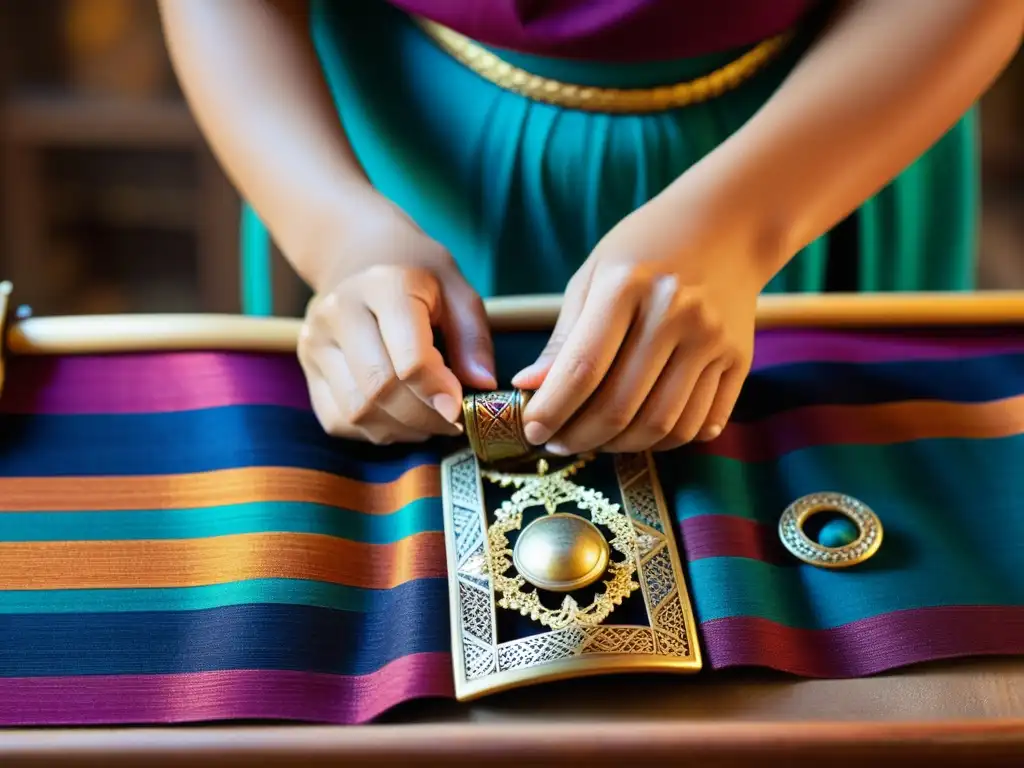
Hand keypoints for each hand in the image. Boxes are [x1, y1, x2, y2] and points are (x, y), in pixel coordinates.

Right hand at [298, 194, 495, 443]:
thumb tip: (482, 387)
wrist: (358, 253)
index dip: (439, 392)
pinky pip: (337, 419)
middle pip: (380, 389)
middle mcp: (339, 311)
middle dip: (424, 418)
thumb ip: (473, 338)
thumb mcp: (456, 290)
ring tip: (429, 420)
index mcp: (383, 285)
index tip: (461, 409)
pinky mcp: (307, 365)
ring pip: (357, 410)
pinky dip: (374, 430)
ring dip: (401, 429)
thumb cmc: (416, 273)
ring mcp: (316, 340)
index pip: (409, 358)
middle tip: (453, 422)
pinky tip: (399, 417)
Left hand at [512, 193, 767, 454]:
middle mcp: (675, 315)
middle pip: (621, 406)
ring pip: (662, 424)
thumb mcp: (595, 275)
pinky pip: (701, 424)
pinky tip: (640, 432)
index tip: (531, 431)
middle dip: (580, 437)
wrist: (728, 225)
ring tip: (596, 440)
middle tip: (559, 443)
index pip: (583, 369)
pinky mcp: (738, 360)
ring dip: (620, 447)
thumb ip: (565, 337)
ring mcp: (712, 340)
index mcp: (628, 286)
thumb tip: (529, 387)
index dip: (552, 410)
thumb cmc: (647, 248)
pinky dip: (666, 441)